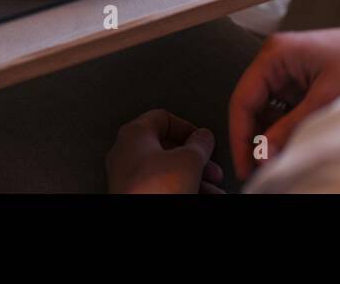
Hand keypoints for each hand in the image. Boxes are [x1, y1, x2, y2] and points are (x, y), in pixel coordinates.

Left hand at [106, 110, 225, 193]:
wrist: (141, 221)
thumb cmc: (154, 189)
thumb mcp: (189, 159)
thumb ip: (199, 143)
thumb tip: (203, 138)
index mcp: (134, 134)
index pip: (163, 118)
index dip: (187, 128)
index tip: (202, 140)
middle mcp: (126, 154)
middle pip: (168, 149)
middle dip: (196, 160)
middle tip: (211, 169)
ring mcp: (128, 178)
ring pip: (168, 172)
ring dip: (195, 178)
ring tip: (212, 190)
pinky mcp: (134, 196)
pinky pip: (163, 188)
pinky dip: (183, 189)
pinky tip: (201, 195)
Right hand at [228, 29, 339, 180]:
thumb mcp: (326, 100)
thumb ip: (290, 128)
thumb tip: (263, 154)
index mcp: (277, 53)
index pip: (243, 99)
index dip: (241, 136)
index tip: (245, 165)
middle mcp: (279, 58)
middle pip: (252, 105)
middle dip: (255, 138)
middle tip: (259, 168)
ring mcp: (292, 69)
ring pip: (268, 109)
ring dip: (272, 135)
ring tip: (278, 160)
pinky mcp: (306, 79)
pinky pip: (286, 108)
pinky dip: (287, 128)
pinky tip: (292, 145)